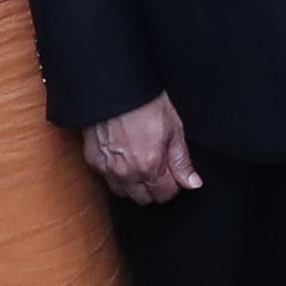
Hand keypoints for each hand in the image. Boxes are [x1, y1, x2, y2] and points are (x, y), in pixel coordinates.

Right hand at [83, 94, 200, 203]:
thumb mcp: (174, 128)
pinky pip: (107, 179)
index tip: (173, 173)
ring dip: (134, 185)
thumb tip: (193, 183)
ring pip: (124, 193)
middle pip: (144, 199)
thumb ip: (182, 161)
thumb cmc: (146, 102)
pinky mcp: (93, 161)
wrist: (115, 87)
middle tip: (158, 168)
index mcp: (150, 166)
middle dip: (154, 188)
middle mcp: (127, 173)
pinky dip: (116, 175)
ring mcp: (107, 169)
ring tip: (141, 164)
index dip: (173, 184)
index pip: (165, 194)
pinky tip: (124, 158)